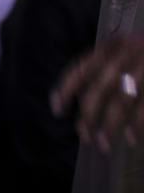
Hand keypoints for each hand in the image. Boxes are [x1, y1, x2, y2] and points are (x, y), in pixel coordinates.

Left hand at [55, 36, 143, 152]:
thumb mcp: (131, 51)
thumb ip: (108, 67)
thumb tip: (83, 99)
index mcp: (115, 46)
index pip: (83, 67)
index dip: (66, 88)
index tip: (57, 110)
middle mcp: (128, 54)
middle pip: (99, 88)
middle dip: (89, 116)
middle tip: (86, 138)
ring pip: (121, 101)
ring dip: (110, 127)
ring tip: (104, 146)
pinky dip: (136, 126)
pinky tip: (131, 139)